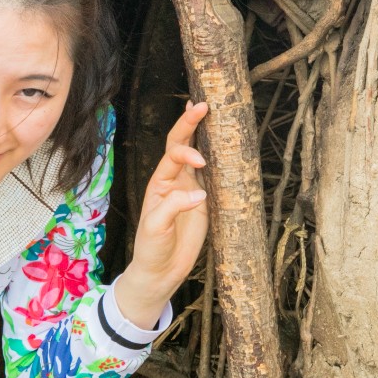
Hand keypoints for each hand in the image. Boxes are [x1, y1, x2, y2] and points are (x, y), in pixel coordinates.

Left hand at [112, 101, 209, 330]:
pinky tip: (226, 147)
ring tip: (212, 113)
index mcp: (159, 182)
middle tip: (203, 105)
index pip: (173, 155)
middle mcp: (175, 181)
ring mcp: (191, 190)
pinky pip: (214, 178)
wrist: (161, 271)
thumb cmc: (151, 247)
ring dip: (204, 135)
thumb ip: (174, 206)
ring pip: (199, 156)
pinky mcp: (206, 203)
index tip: (200, 162)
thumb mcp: (156, 227)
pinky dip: (220, 161)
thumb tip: (200, 193)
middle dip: (190, 123)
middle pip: (181, 144)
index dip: (186, 152)